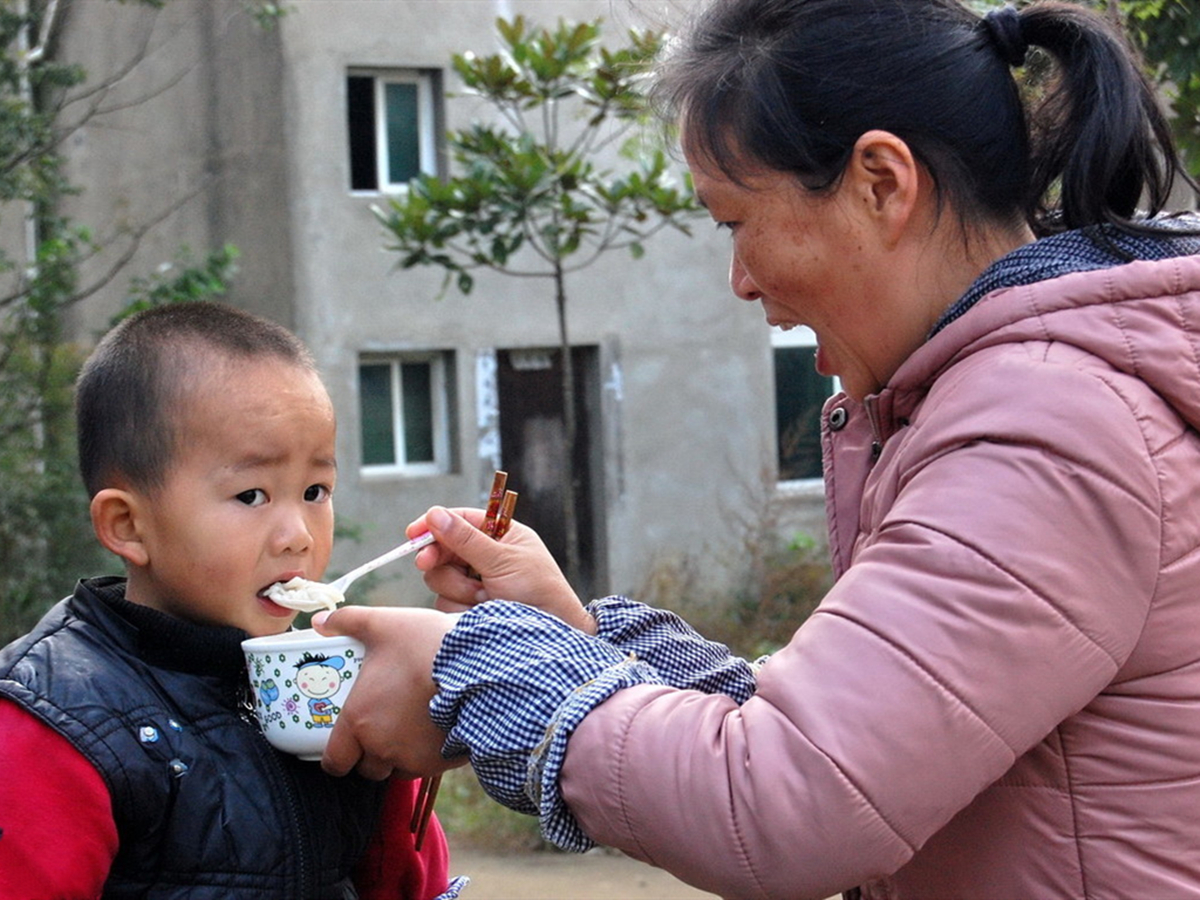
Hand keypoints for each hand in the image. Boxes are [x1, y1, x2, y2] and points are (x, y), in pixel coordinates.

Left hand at [313, 605, 465, 780]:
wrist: (479, 666)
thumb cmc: (426, 646)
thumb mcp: (384, 624)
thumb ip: (347, 621)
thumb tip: (321, 620)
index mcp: (360, 721)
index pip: (335, 761)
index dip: (337, 755)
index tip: (344, 743)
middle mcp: (382, 747)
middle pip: (367, 768)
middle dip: (370, 753)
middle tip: (379, 728)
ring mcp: (414, 758)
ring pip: (398, 768)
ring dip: (398, 755)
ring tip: (409, 727)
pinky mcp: (442, 761)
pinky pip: (426, 766)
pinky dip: (426, 754)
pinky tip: (434, 729)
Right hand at [410, 506, 595, 633]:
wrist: (550, 635)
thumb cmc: (538, 592)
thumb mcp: (502, 561)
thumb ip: (466, 540)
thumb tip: (435, 514)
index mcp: (500, 535)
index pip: (461, 520)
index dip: (435, 524)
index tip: (413, 532)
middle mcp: (485, 556)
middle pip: (443, 548)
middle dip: (437, 558)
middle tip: (425, 564)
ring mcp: (475, 582)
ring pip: (439, 577)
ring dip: (459, 588)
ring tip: (486, 598)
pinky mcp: (467, 607)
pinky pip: (444, 602)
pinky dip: (460, 608)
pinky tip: (482, 612)